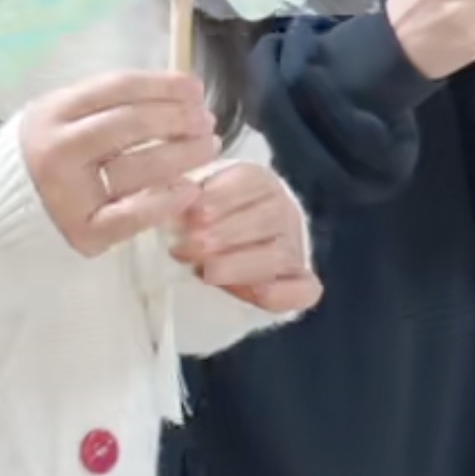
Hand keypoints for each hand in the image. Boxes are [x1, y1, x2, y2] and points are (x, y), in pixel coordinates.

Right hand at [17, 72, 219, 257]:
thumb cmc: (43, 155)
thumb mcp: (60, 117)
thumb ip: (106, 104)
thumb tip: (180, 91)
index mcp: (53, 111)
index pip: (118, 88)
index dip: (164, 85)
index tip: (196, 89)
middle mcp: (57, 148)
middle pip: (131, 124)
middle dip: (178, 118)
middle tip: (206, 121)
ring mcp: (68, 192)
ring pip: (138, 167)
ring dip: (183, 154)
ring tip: (208, 147)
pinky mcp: (81, 231)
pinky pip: (131, 215)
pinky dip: (165, 201)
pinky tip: (190, 190)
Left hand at [170, 162, 321, 314]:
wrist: (216, 250)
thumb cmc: (195, 221)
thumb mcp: (187, 199)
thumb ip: (179, 192)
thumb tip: (170, 192)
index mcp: (259, 181)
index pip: (251, 182)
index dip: (220, 199)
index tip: (188, 216)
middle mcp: (285, 211)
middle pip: (268, 217)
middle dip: (225, 233)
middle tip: (188, 247)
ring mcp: (296, 249)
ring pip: (281, 254)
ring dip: (241, 263)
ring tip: (205, 271)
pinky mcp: (301, 285)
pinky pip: (304, 290)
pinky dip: (281, 292)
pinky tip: (255, 293)